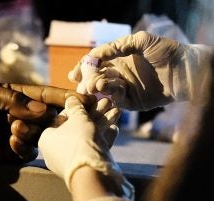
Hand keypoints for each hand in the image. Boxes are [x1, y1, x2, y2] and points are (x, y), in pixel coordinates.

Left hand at [0, 79, 88, 162]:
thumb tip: (40, 110)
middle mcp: (17, 115)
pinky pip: (26, 151)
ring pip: (39, 135)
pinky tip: (12, 142)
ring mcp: (13, 134)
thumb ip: (12, 99)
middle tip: (51, 120)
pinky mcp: (7, 152)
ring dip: (33, 132)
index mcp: (13, 96)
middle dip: (51, 118)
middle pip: (46, 116)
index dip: (63, 97)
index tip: (83, 100)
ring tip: (16, 129)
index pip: (43, 95)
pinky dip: (24, 147)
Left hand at [38, 96, 133, 199]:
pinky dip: (103, 139)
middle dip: (94, 114)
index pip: (60, 118)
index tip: (90, 99)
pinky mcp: (83, 169)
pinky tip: (114, 129)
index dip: (77, 106)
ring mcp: (69, 161)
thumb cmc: (79, 141)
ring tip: (117, 111)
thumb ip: (75, 107)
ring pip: (87, 138)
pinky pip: (92, 150)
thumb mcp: (78, 118)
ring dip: (102, 124)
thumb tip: (71, 99)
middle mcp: (54, 151)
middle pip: (76, 127)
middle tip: (108, 102)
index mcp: (46, 139)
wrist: (92, 174)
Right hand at [68, 31, 212, 109]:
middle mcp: (118, 75)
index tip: (73, 74)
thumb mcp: (142, 40)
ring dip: (97, 88)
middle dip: (87, 81)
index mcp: (117, 61)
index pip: (94, 65)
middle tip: (83, 84)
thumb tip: (97, 53)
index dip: (83, 69)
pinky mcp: (131, 103)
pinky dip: (110, 95)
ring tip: (95, 85)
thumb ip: (119, 45)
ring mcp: (123, 89)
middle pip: (95, 79)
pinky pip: (116, 100)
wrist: (184, 69)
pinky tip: (108, 90)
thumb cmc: (165, 51)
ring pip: (103, 91)